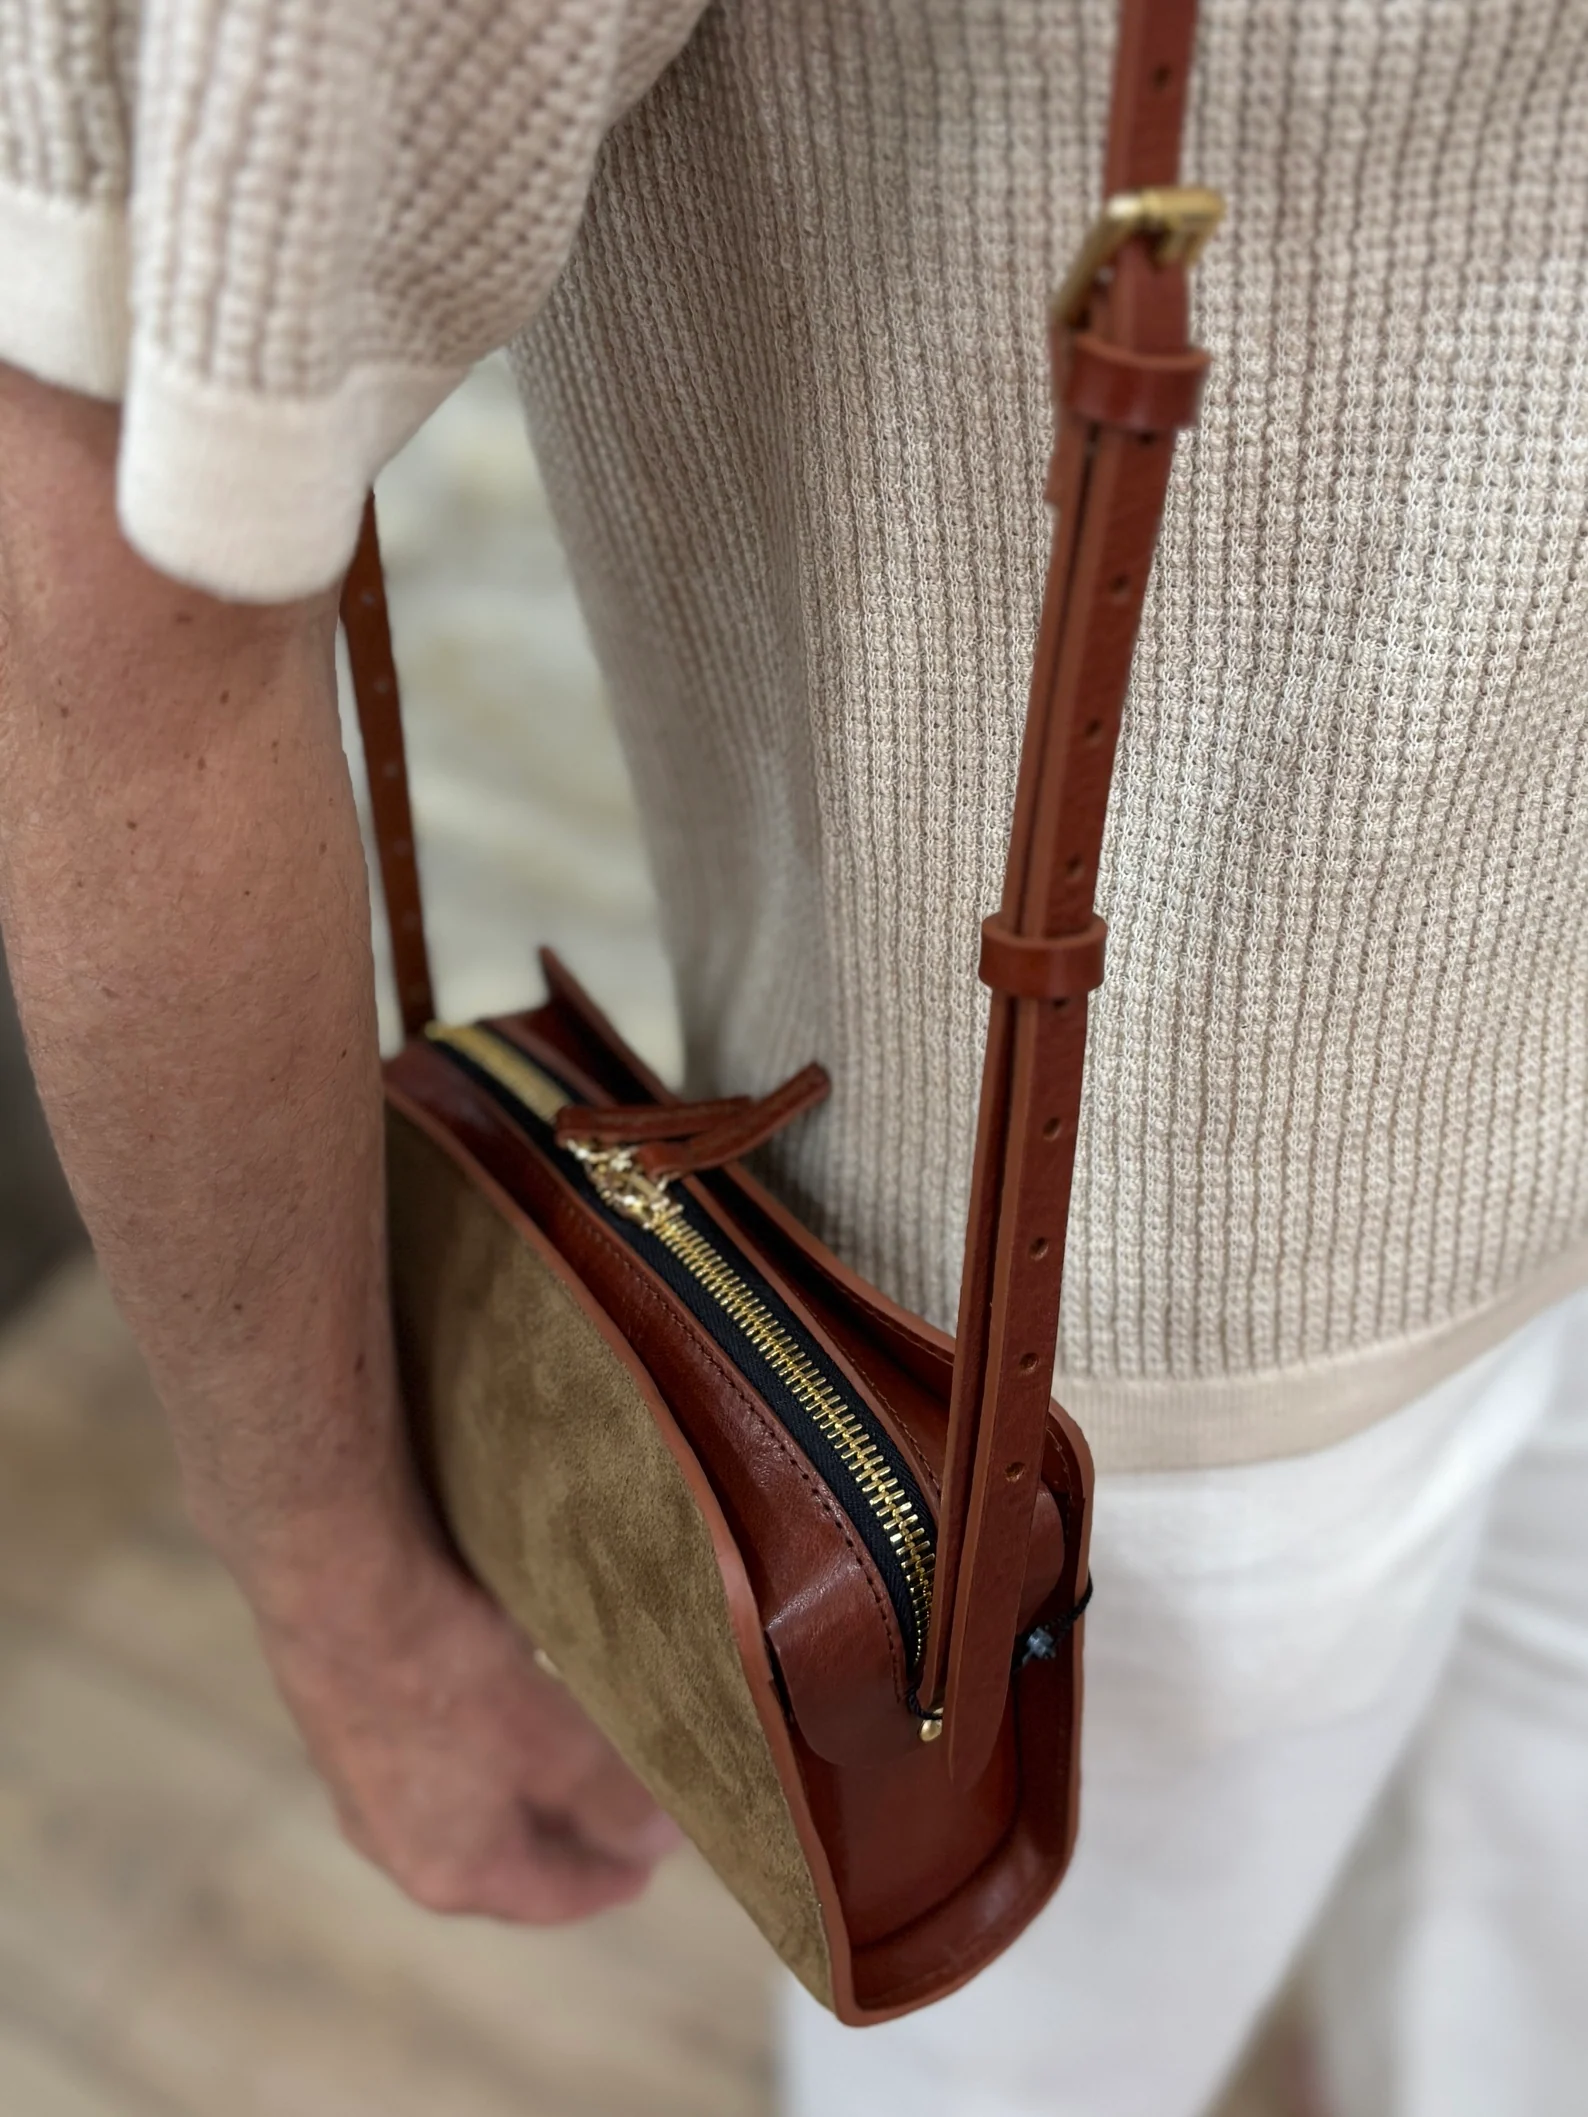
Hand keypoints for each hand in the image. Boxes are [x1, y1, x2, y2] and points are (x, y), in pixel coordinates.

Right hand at [255, 1526, 682, 1922]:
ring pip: (467, 1794)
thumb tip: (659, 1842)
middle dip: (566, 1827)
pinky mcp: (346, 1718)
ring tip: (576, 1739)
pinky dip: (480, 1733)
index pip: (550, 1897)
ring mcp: (362, 1780)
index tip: (649, 1862)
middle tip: (621, 1800)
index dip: (609, 1877)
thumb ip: (613, 1802)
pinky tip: (504, 1684)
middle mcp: (395, 1840)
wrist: (337, 1585)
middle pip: (505, 1849)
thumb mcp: (557, 1745)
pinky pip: (432, 1746)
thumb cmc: (449, 1673)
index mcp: (452, 1870)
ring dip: (523, 1775)